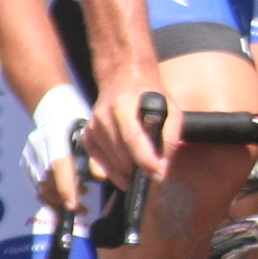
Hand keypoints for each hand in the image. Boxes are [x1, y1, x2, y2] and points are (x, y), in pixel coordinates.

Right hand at [24, 85, 93, 215]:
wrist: (56, 109)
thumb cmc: (80, 122)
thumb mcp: (91, 135)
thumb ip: (95, 156)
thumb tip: (101, 178)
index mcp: (55, 136)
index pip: (58, 166)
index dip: (66, 188)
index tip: (75, 206)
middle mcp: (38, 146)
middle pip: (47, 181)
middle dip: (64, 200)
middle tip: (83, 209)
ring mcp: (29, 155)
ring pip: (40, 187)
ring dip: (57, 201)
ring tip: (77, 204)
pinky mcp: (26, 163)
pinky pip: (36, 186)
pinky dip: (50, 197)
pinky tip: (65, 199)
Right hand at [88, 72, 177, 188]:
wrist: (123, 80)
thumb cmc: (149, 96)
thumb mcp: (170, 108)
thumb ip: (170, 134)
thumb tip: (163, 165)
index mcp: (123, 104)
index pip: (132, 137)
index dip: (145, 159)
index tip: (158, 174)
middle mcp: (103, 115)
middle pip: (120, 153)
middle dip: (138, 170)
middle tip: (154, 178)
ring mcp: (92, 126)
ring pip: (109, 160)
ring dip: (126, 173)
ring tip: (142, 175)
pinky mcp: (87, 135)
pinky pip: (97, 161)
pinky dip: (111, 172)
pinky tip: (125, 174)